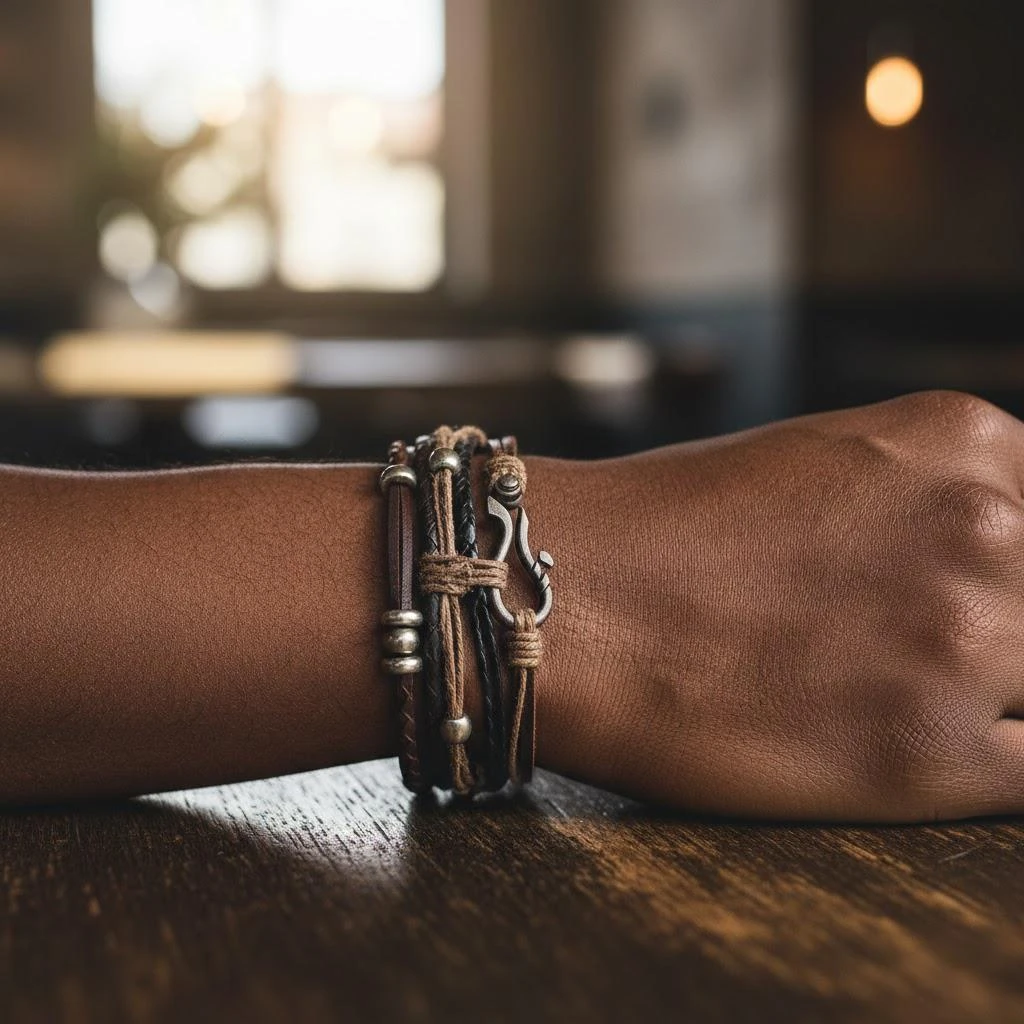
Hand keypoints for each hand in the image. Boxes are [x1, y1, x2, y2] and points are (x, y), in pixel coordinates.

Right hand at [532, 390, 1023, 820]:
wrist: (563, 602)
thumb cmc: (663, 530)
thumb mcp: (823, 462)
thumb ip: (929, 495)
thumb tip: (999, 545)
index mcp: (961, 438)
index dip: (1022, 565)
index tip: (994, 599)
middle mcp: (984, 529)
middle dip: (1007, 629)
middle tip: (913, 645)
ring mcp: (965, 642)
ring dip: (995, 697)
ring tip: (892, 690)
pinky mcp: (932, 757)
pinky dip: (992, 765)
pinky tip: (921, 749)